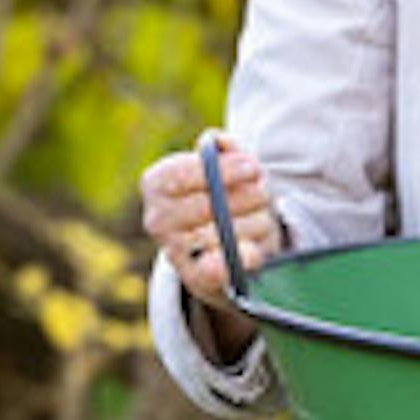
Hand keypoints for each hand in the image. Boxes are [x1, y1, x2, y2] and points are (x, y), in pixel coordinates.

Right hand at [139, 132, 281, 354]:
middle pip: (211, 204)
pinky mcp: (195, 278)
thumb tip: (221, 141)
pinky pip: (214, 270)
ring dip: (258, 222)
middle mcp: (156, 218)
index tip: (254, 167)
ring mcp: (173, 250)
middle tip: (263, 192)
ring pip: (231, 232)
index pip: (184, 173)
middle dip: (250, 195)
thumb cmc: (223, 194)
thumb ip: (225, 149)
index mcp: (156, 182)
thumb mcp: (223, 165)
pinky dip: (232, 261)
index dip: (224, 170)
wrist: (220, 248)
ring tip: (259, 217)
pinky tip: (248, 253)